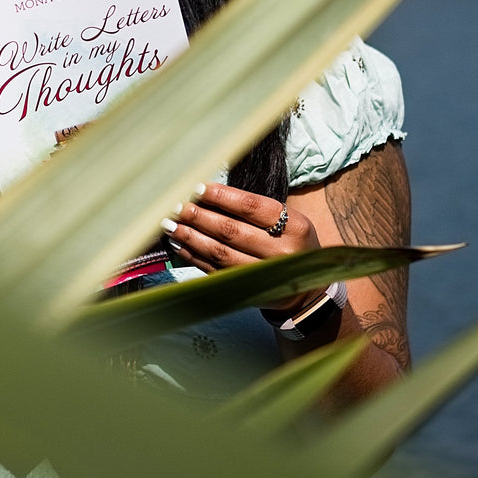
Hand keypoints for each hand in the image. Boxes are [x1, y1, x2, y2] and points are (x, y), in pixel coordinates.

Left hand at [160, 182, 319, 309]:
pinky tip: (178, 244)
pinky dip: (194, 256)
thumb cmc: (291, 243)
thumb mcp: (288, 220)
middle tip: (175, 206)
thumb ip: (254, 210)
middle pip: (231, 230)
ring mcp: (264, 274)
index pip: (251, 207)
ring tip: (170, 224)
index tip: (196, 187)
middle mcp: (280, 252)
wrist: (307, 289)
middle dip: (199, 217)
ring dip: (191, 237)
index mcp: (294, 226)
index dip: (221, 196)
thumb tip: (206, 195)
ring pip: (220, 253)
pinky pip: (215, 271)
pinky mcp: (248, 289)